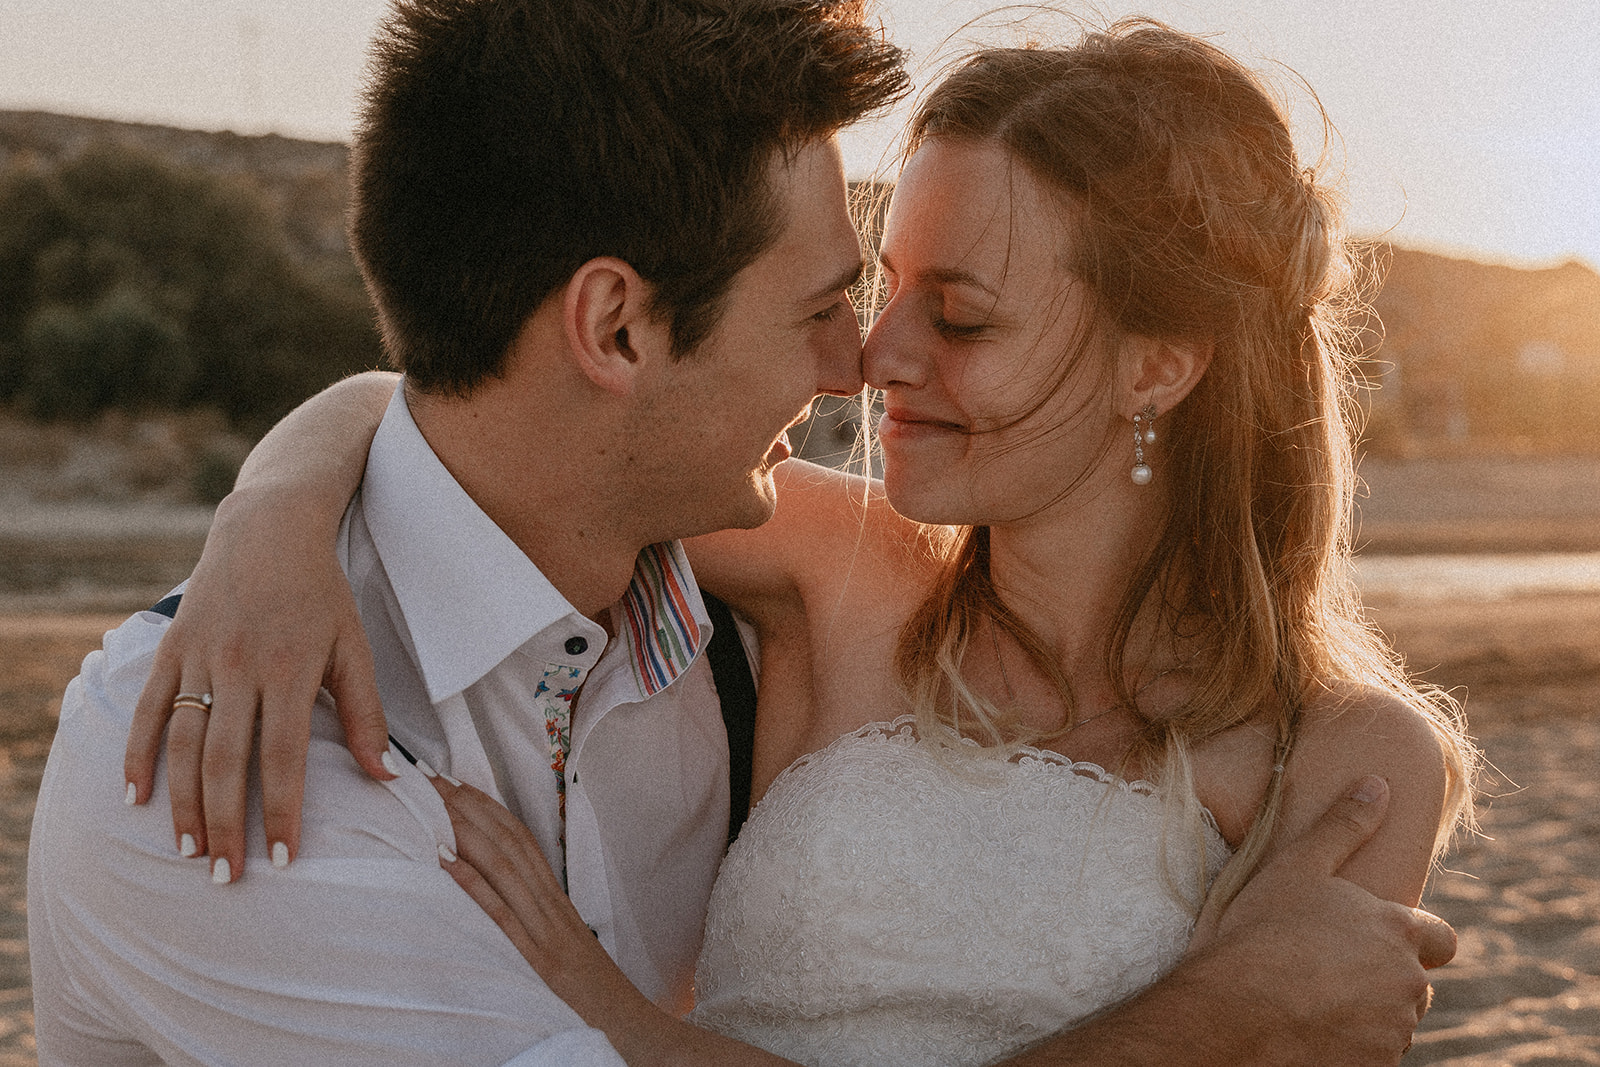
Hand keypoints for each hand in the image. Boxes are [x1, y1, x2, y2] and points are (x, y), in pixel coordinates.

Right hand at [123, 486, 391, 881]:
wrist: (268, 530)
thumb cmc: (320, 595)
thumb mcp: (354, 647)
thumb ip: (366, 714)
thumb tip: (387, 777)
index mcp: (290, 671)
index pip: (283, 757)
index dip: (281, 811)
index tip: (281, 859)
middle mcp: (240, 667)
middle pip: (225, 761)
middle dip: (226, 824)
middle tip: (227, 877)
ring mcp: (200, 658)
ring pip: (182, 742)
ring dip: (182, 803)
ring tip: (189, 853)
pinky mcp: (172, 647)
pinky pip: (149, 708)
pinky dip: (139, 754)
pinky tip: (136, 798)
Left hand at [431, 776, 663, 1037]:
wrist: (634, 1031)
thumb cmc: (595, 999)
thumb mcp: (566, 950)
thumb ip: (538, 922)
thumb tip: (501, 898)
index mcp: (557, 904)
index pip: (520, 841)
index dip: (487, 808)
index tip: (454, 782)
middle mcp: (551, 910)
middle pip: (508, 844)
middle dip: (467, 807)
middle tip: (429, 778)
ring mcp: (546, 934)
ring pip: (504, 868)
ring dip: (464, 831)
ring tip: (430, 805)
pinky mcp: (538, 964)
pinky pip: (502, 918)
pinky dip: (472, 885)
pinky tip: (445, 863)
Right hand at [1187, 776, 1454, 1064]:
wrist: (1231, 1012)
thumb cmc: (1261, 933)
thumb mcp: (1297, 866)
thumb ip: (1343, 826)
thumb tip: (1379, 786)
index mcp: (1398, 932)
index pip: (1442, 939)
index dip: (1416, 940)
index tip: (1377, 941)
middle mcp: (1407, 985)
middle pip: (1411, 984)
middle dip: (1381, 978)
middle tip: (1326, 969)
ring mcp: (1392, 1033)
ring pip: (1390, 1022)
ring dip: (1364, 1014)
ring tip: (1310, 1000)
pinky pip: (1369, 1055)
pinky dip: (1347, 1046)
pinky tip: (1306, 1031)